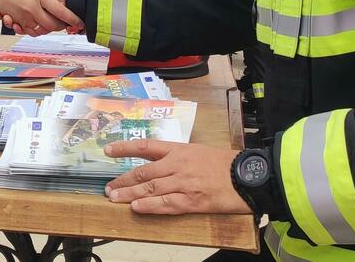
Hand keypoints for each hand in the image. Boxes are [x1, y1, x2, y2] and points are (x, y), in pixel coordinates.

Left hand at [102, 140, 250, 215]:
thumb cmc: (225, 163)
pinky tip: (136, 207)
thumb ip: (179, 157)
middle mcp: (177, 165)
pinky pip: (165, 204)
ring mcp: (183, 183)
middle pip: (143, 171)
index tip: (109, 150)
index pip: (146, 146)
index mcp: (179, 150)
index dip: (125, 148)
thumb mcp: (199, 151)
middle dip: (123, 180)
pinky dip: (149, 206)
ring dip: (130, 194)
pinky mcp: (191, 201)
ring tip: (114, 198)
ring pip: (150, 188)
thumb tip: (160, 163)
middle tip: (109, 187)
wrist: (245, 176)